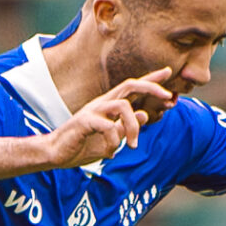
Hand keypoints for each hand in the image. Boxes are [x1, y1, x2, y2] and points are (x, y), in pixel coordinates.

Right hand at [43, 72, 175, 170]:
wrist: (55, 153)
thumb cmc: (82, 145)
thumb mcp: (110, 138)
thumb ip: (125, 127)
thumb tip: (144, 115)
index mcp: (109, 106)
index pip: (133, 88)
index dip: (151, 79)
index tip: (169, 72)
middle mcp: (102, 103)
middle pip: (130, 85)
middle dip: (152, 87)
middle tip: (168, 97)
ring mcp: (93, 110)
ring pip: (122, 106)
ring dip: (133, 127)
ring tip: (133, 146)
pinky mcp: (84, 121)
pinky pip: (107, 126)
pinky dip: (114, 140)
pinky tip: (110, 151)